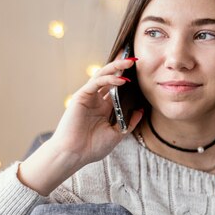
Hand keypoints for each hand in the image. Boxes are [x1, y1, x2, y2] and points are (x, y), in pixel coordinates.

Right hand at [18, 54, 142, 195]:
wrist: (74, 155)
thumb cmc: (91, 148)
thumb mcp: (117, 134)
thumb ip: (129, 122)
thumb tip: (140, 111)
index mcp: (103, 108)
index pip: (116, 88)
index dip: (125, 78)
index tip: (139, 72)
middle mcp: (96, 100)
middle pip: (109, 78)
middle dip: (121, 67)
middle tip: (135, 59)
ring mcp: (88, 97)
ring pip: (102, 76)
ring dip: (116, 67)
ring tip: (130, 62)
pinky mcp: (81, 96)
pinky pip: (96, 83)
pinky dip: (109, 79)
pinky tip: (121, 80)